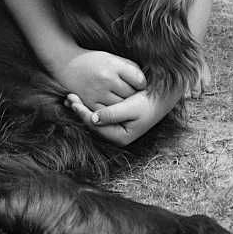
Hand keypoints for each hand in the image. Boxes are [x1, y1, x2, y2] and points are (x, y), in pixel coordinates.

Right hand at [53, 49, 145, 107]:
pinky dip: (112, 112)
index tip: (139, 84)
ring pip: (121, 106)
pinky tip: (112, 106)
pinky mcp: (89, 103)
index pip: (139, 80)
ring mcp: (97, 92)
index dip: (142, 84)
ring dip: (124, 105)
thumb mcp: (112, 58)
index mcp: (114, 65)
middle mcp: (106, 79)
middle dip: (134, 96)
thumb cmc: (93, 60)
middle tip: (134, 95)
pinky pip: (107, 113)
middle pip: (131, 95)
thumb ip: (129, 68)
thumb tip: (144, 82)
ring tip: (124, 101)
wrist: (66, 63)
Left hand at [65, 87, 180, 145]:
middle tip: (68, 97)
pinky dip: (90, 104)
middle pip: (92, 124)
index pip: (95, 126)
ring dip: (82, 108)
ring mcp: (116, 127)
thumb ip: (113, 114)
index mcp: (121, 137)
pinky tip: (82, 96)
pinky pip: (98, 113)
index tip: (73, 100)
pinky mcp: (116, 118)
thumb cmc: (150, 101)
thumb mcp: (132, 107)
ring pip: (94, 118)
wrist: (164, 96)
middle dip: (79, 110)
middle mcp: (116, 135)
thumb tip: (93, 118)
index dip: (82, 113)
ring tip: (70, 97)